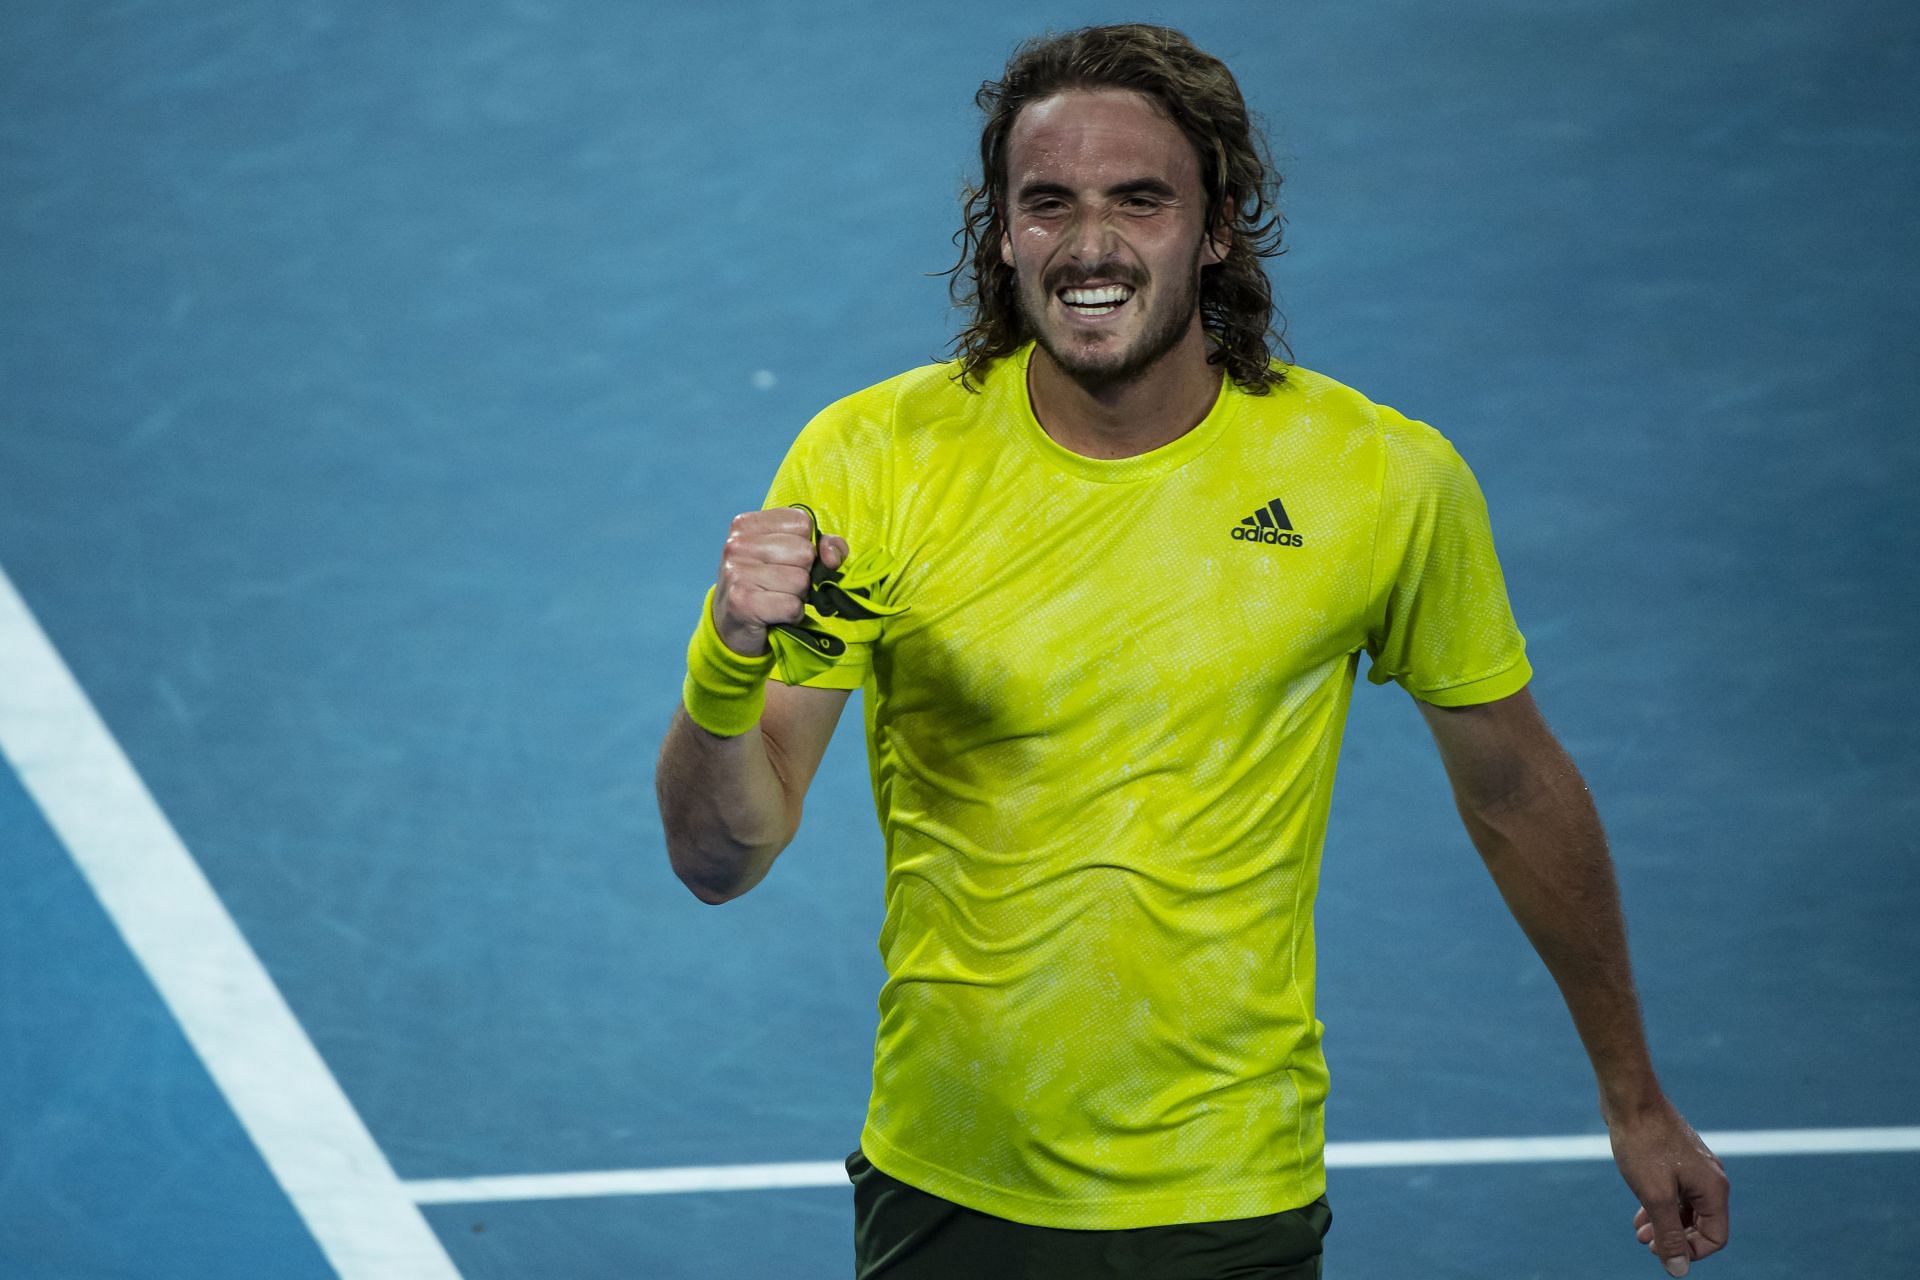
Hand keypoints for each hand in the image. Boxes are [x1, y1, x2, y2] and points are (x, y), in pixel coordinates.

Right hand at [711, 507, 847, 656]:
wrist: (732, 628)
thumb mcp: (790, 557)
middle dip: (803, 574)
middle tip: (782, 586)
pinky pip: (792, 606)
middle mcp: (737, 544)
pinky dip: (792, 615)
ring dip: (798, 597)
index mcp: (746, 524)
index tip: (790, 561)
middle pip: (804, 551)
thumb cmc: (765, 588)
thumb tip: (832, 556)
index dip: (808, 546)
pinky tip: (775, 615)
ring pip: (800, 580)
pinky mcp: (742, 602)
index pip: (802, 522)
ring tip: (777, 600)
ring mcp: (736, 572)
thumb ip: (822, 546)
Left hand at [1608, 1098, 1728, 1274]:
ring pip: (1687, 1209)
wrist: (1629, 1098)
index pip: (1715, 1238)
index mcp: (1714, 1189)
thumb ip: (1668, 1234)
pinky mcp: (1677, 1158)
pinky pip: (1676, 1192)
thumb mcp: (1654, 1196)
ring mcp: (1694, 1167)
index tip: (1659, 1252)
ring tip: (1640, 1234)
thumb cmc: (1643, 1144)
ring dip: (1665, 1225)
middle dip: (1675, 1239)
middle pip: (1702, 1225)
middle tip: (1645, 1244)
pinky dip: (1661, 1206)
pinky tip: (1640, 1214)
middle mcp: (1710, 1178)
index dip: (1689, 1252)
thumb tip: (1678, 1270)